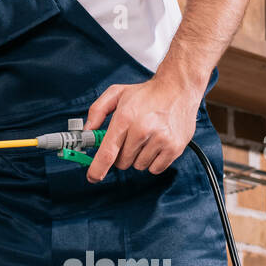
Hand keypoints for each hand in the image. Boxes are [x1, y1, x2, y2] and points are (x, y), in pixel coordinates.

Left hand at [82, 75, 202, 180]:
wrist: (178, 88)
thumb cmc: (146, 93)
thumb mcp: (116, 93)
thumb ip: (97, 111)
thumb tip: (87, 132)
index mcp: (125, 118)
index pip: (108, 152)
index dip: (98, 168)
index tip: (93, 177)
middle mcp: (142, 130)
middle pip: (122, 162)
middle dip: (121, 155)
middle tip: (128, 139)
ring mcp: (160, 140)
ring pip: (139, 166)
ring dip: (138, 157)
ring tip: (145, 138)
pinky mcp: (175, 147)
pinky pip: (155, 168)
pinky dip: (153, 161)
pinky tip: (156, 144)